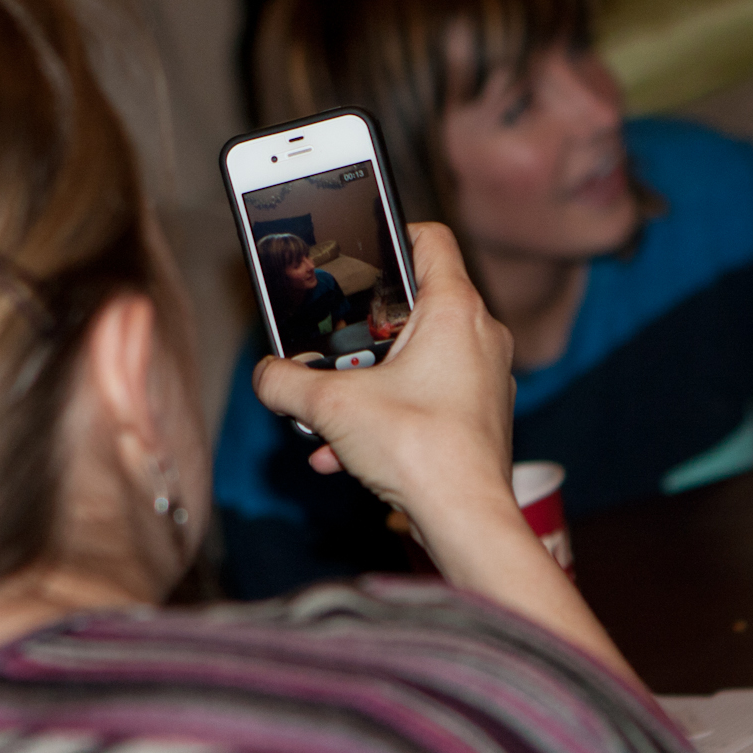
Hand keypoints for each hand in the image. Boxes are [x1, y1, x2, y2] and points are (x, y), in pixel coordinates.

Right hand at [255, 224, 752, 752]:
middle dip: (363, 330)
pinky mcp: (481, 417)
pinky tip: (345, 453)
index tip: (359, 250)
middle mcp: (481, 335)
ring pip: (417, 360)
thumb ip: (287, 383)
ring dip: (368, 382)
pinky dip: (387, 414)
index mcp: (455, 309)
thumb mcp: (332, 406)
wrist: (466, 519)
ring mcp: (486, 378)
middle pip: (415, 304)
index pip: (430, 238)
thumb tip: (266, 376)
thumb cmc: (420, 450)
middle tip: (330, 344)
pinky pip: (427, 399)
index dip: (391, 233)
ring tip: (330, 410)